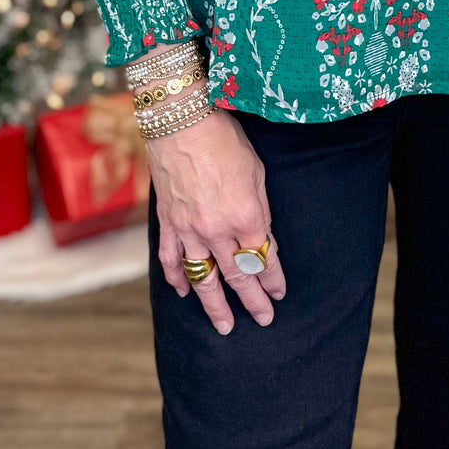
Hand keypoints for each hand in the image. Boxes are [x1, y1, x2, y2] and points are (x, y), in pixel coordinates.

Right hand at [147, 107, 286, 333]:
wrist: (182, 121)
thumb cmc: (225, 140)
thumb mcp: (256, 172)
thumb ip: (260, 210)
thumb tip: (262, 238)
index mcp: (245, 216)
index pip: (263, 258)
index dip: (273, 278)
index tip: (279, 294)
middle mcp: (216, 230)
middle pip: (237, 275)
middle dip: (252, 300)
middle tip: (263, 319)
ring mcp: (188, 229)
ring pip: (204, 277)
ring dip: (215, 305)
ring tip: (225, 326)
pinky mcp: (168, 222)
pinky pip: (171, 259)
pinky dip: (177, 278)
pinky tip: (184, 292)